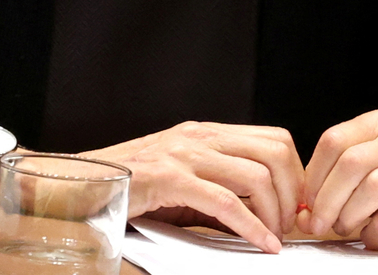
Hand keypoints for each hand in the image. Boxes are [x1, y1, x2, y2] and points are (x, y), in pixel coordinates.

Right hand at [86, 121, 304, 252]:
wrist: (80, 186)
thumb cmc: (129, 188)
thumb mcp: (182, 184)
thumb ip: (219, 192)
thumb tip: (261, 217)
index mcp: (206, 133)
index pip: (273, 139)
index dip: (295, 173)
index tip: (298, 204)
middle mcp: (200, 136)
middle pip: (275, 152)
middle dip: (293, 192)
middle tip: (291, 224)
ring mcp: (185, 154)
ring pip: (257, 175)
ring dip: (276, 212)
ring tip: (275, 236)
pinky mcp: (170, 178)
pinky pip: (225, 202)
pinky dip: (252, 227)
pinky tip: (263, 244)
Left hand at [299, 110, 377, 248]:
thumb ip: (343, 181)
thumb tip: (305, 211)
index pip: (334, 141)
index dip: (313, 176)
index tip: (307, 203)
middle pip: (351, 163)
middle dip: (327, 200)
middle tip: (320, 224)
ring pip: (373, 185)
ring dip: (350, 215)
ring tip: (348, 229)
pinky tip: (375, 237)